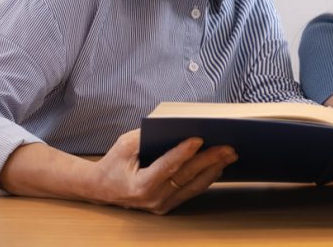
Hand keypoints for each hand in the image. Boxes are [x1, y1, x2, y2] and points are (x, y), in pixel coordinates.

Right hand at [86, 129, 237, 213]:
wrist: (102, 189)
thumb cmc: (114, 164)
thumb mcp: (123, 146)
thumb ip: (145, 137)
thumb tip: (172, 126)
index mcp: (140, 185)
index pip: (167, 167)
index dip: (183, 152)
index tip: (199, 138)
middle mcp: (153, 198)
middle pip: (186, 176)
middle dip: (209, 160)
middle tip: (228, 147)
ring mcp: (162, 204)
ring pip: (194, 186)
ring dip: (214, 169)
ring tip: (229, 155)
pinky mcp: (168, 205)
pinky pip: (191, 191)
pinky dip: (206, 177)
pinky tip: (218, 165)